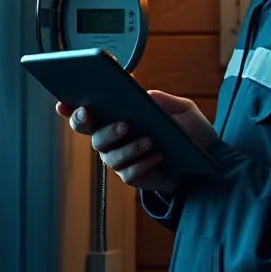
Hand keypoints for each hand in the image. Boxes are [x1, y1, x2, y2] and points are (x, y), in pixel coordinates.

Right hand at [54, 91, 215, 192]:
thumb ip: (164, 100)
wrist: (206, 162)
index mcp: (116, 118)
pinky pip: (129, 173)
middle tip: (121, 122)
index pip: (87, 115)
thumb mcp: (182, 110)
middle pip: (92, 135)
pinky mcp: (133, 177)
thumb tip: (144, 94)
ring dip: (128, 147)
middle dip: (100, 128)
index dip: (70, 110)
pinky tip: (157, 155)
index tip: (64, 103)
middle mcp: (112, 140)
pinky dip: (143, 163)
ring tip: (148, 139)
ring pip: (110, 156)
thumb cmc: (188, 132)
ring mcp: (120, 160)